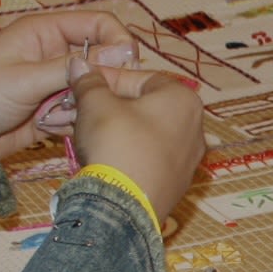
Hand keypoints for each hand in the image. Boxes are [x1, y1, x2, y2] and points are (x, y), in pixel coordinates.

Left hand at [0, 8, 143, 160]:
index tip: (130, 65)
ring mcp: (53, 85)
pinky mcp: (52, 112)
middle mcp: (53, 55)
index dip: (118, 41)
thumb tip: (122, 52)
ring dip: (85, 105)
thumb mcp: (25, 78)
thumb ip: (72, 67)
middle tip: (98, 101)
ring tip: (57, 116)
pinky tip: (51, 128)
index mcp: (45, 32)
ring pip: (93, 91)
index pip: (97, 24)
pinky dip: (74, 123)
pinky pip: (80, 114)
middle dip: (103, 81)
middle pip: (101, 60)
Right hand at [71, 67, 206, 220]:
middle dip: (106, 106)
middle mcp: (195, 128)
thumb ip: (89, 81)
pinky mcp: (176, 184)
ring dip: (112, 129)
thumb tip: (79, 64)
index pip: (140, 77)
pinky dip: (125, 152)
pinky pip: (147, 158)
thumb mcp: (95, 104)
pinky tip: (100, 156)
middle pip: (143, 107)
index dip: (106, 78)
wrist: (124, 207)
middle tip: (77, 109)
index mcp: (184, 99)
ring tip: (81, 132)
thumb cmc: (116, 143)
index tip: (82, 84)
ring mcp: (188, 159)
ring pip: (143, 133)